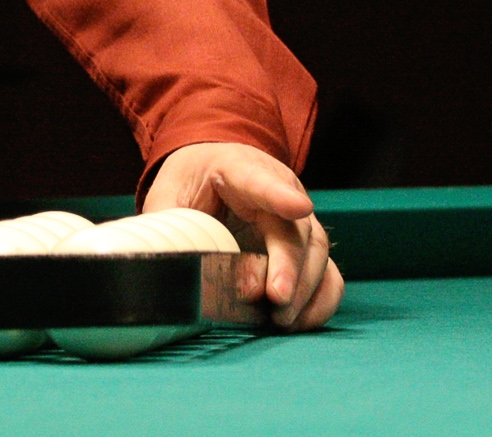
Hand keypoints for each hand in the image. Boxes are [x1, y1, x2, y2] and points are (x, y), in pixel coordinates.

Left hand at [143, 141, 343, 330]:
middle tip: (276, 299)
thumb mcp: (168, 197)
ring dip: (304, 290)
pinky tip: (299, 322)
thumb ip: (169, 227)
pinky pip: (327, 275)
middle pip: (294, 227)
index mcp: (237, 168)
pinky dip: (318, 301)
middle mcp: (279, 190)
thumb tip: (164, 268)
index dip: (277, 194)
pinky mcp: (307, 248)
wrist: (211, 170)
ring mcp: (298, 220)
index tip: (298, 207)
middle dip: (289, 266)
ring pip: (315, 252)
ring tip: (281, 319)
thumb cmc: (191, 184)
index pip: (258, 179)